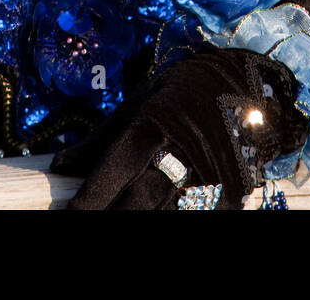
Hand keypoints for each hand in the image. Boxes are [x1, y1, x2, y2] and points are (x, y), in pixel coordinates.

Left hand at [51, 46, 306, 209]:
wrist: (249, 87)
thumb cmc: (183, 93)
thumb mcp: (140, 102)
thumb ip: (102, 137)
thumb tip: (60, 165)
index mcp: (154, 126)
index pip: (113, 172)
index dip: (90, 200)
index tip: (71, 214)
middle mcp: (181, 156)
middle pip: (137, 204)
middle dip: (109, 217)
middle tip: (87, 222)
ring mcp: (208, 181)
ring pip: (165, 216)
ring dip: (138, 222)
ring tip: (120, 223)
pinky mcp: (229, 199)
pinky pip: (194, 216)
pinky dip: (172, 219)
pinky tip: (155, 217)